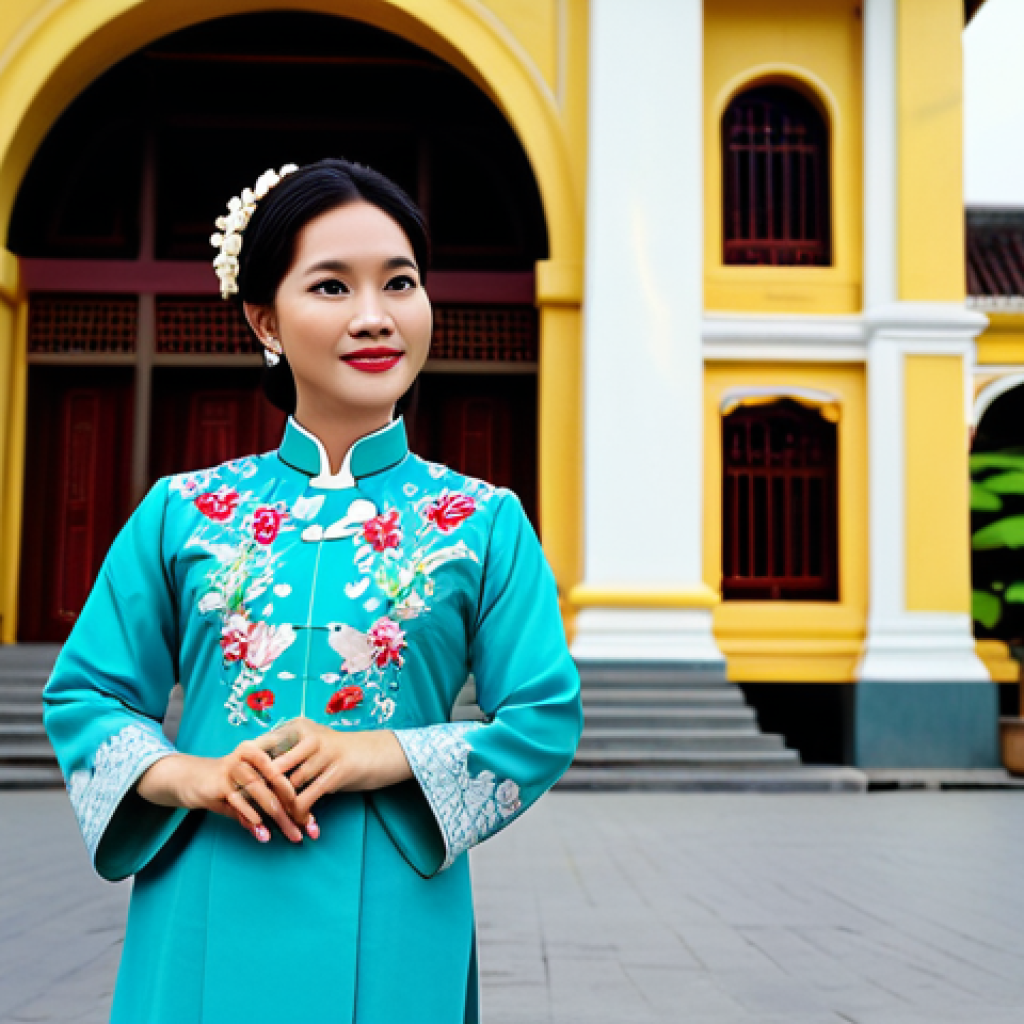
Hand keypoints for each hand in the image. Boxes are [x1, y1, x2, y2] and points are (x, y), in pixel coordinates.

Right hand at [135, 738, 313, 844]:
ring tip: (289, 833)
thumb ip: (270, 804)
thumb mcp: (251, 792)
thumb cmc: (228, 785)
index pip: (288, 775)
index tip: (313, 824)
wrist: (189, 779)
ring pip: (261, 792)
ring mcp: (234, 767)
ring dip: (276, 815)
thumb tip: (297, 825)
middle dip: (293, 810)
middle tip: (305, 831)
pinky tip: (262, 832)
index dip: (301, 800)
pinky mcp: (219, 781)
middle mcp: (250, 755)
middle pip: (278, 784)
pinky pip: (239, 800)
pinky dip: (251, 817)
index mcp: (263, 751)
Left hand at [264, 717, 412, 821]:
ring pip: (289, 786)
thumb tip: (253, 773)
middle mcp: (309, 736)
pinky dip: (299, 813)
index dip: (251, 771)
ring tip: (276, 820)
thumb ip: (285, 754)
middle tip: (252, 810)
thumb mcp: (310, 746)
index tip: (243, 791)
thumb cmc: (337, 753)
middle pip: (272, 768)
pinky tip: (299, 822)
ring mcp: (324, 752)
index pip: (263, 748)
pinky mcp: (336, 771)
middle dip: (261, 792)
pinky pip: (308, 797)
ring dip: (282, 807)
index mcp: (298, 727)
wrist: (377, 754)